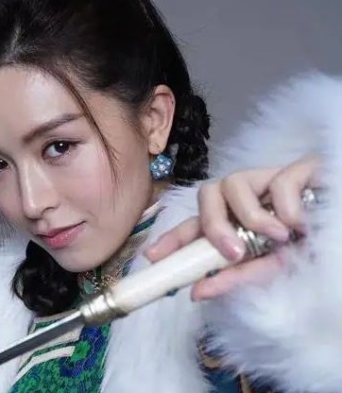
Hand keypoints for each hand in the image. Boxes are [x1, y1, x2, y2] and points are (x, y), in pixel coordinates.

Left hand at [145, 154, 320, 300]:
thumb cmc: (309, 248)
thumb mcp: (270, 268)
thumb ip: (235, 278)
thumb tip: (196, 291)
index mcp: (234, 222)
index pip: (194, 226)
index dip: (171, 239)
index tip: (151, 257)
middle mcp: (243, 199)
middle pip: (205, 195)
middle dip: (212, 224)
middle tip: (233, 252)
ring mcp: (266, 181)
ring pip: (231, 183)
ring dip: (250, 216)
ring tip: (276, 237)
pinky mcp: (294, 169)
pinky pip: (277, 180)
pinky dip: (287, 207)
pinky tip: (300, 223)